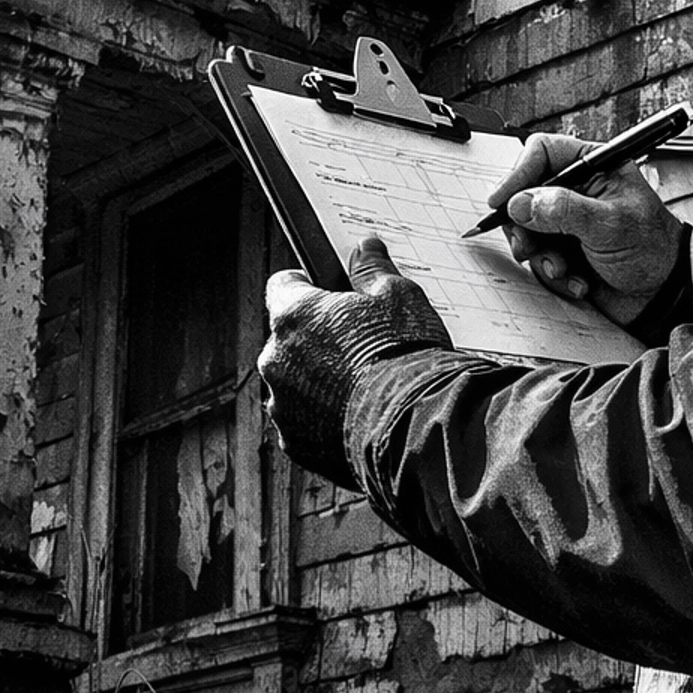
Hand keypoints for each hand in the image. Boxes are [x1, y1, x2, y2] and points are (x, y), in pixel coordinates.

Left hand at [258, 235, 449, 487]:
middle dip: (317, 336)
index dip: (307, 285)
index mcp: (295, 315)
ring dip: (319, 378)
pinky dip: (325, 416)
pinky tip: (360, 412)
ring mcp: (284, 405)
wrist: (414, 427)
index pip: (282, 285)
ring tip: (365, 381)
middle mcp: (277, 360)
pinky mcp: (297, 443)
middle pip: (289, 337)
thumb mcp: (398, 296)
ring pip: (296, 381)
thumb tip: (365, 249)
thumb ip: (373, 269)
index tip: (327, 290)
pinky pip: (305, 421)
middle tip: (359, 339)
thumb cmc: (405, 356)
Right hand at [492, 133, 684, 330]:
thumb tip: (522, 202)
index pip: (542, 153)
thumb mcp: (610, 225)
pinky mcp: (565, 251)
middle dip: (524, 224)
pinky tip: (579, 281)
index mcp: (593, 167)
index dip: (518, 173)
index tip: (502, 201)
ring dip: (541, 255)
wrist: (663, 296)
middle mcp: (578, 191)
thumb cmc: (653, 249)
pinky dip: (553, 275)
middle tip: (527, 245)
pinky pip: (540, 258)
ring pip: (528, 230)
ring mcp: (569, 222)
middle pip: (526, 193)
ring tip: (563, 269)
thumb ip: (565, 210)